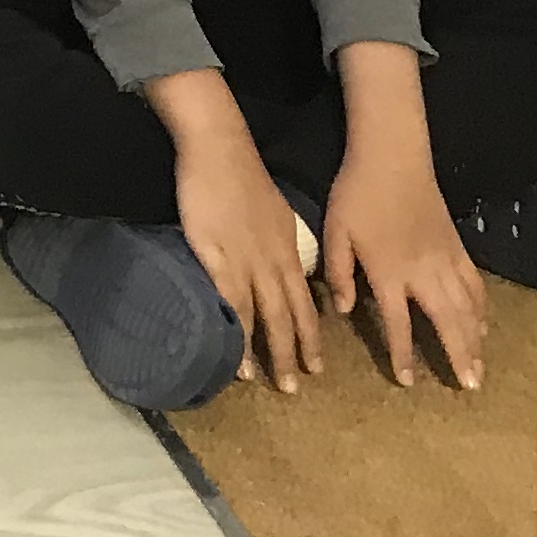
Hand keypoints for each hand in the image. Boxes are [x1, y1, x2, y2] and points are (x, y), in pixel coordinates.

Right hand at [177, 129, 324, 392]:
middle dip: (297, 353)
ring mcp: (248, 263)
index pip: (305, 302)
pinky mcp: (220, 259)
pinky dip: (238, 337)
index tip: (316, 364)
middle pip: (291, 317)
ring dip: (273, 353)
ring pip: (268, 318)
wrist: (221, 150)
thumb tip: (278, 263)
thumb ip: (276, 241)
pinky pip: (233, 307)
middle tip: (299, 386)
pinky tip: (238, 360)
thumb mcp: (274, 213)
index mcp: (288, 252)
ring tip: (275, 383)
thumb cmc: (242, 176)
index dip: (311, 335)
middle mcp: (275, 264)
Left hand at [324, 148, 491, 389]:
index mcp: (389, 272)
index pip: (399, 324)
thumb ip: (337, 273)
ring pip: (468, 308)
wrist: (392, 157)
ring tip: (480, 367)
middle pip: (447, 322)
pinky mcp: (457, 246)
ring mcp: (445, 259)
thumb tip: (344, 309)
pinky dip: (482, 308)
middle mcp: (423, 272)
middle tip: (470, 386)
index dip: (403, 354)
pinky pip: (475, 284)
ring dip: (475, 340)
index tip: (408, 381)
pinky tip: (484, 324)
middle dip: (458, 356)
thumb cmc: (357, 194)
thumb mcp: (335, 233)